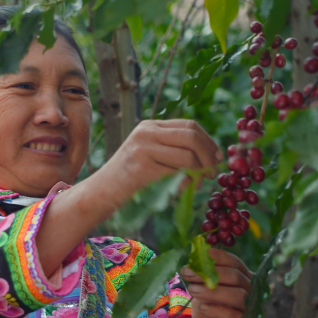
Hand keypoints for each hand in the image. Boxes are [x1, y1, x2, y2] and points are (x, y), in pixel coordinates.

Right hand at [95, 120, 222, 209]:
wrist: (101, 192)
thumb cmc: (130, 178)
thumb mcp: (150, 154)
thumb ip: (173, 148)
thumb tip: (212, 154)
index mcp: (150, 126)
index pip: (189, 125)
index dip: (208, 141)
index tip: (217, 158)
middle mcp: (146, 132)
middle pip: (192, 136)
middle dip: (209, 156)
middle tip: (212, 173)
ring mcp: (143, 149)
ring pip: (188, 156)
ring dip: (199, 173)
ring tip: (197, 185)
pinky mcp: (142, 169)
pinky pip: (178, 175)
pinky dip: (187, 185)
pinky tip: (181, 191)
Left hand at [179, 248, 252, 317]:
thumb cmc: (209, 311)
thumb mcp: (202, 291)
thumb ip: (201, 278)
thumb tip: (190, 263)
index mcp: (242, 279)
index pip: (235, 263)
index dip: (220, 257)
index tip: (202, 254)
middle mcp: (250, 293)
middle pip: (236, 277)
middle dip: (210, 273)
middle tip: (188, 273)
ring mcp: (249, 311)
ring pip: (238, 295)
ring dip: (213, 291)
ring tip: (193, 290)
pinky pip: (235, 317)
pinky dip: (218, 310)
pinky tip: (204, 307)